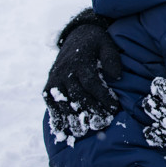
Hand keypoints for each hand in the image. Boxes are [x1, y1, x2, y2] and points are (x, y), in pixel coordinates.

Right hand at [42, 9, 122, 140]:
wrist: (75, 35)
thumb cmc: (95, 42)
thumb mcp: (105, 43)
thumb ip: (111, 58)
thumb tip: (117, 76)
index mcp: (80, 60)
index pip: (91, 82)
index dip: (102, 97)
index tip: (114, 108)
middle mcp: (64, 71)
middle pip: (77, 95)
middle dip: (91, 110)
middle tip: (104, 122)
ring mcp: (54, 79)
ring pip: (63, 102)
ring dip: (73, 118)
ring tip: (84, 131)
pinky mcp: (48, 86)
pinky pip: (50, 103)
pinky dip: (56, 117)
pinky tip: (63, 131)